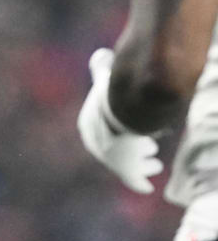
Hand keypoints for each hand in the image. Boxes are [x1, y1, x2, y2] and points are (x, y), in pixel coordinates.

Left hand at [77, 47, 162, 193]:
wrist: (121, 116)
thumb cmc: (112, 95)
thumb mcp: (103, 77)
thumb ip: (100, 66)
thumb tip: (101, 54)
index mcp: (87, 126)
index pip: (99, 131)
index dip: (113, 131)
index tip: (127, 130)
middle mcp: (95, 145)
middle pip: (114, 150)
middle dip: (129, 149)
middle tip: (147, 147)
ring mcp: (109, 160)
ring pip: (128, 165)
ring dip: (141, 163)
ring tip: (154, 162)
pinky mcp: (126, 171)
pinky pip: (134, 180)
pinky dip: (140, 181)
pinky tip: (147, 185)